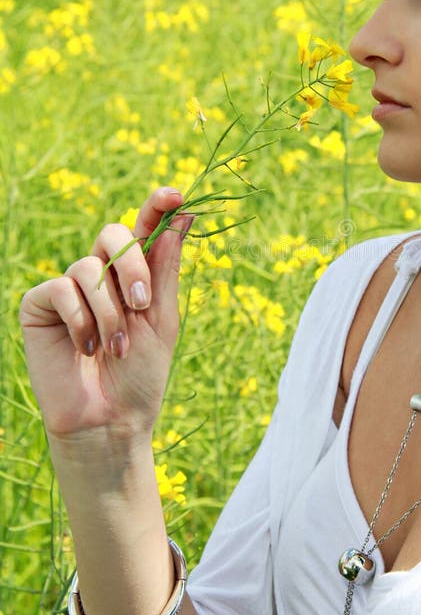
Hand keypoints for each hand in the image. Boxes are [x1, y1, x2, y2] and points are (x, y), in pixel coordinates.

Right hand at [20, 187, 190, 441]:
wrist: (110, 420)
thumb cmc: (141, 374)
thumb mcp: (162, 318)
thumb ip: (166, 267)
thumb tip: (184, 213)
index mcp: (136, 275)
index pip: (144, 229)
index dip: (157, 206)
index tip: (176, 194)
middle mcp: (102, 275)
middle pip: (114, 234)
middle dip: (132, 265)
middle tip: (143, 304)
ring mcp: (70, 288)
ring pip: (89, 267)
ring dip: (110, 311)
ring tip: (117, 348)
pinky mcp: (41, 304)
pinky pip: (62, 289)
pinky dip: (81, 320)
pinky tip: (85, 350)